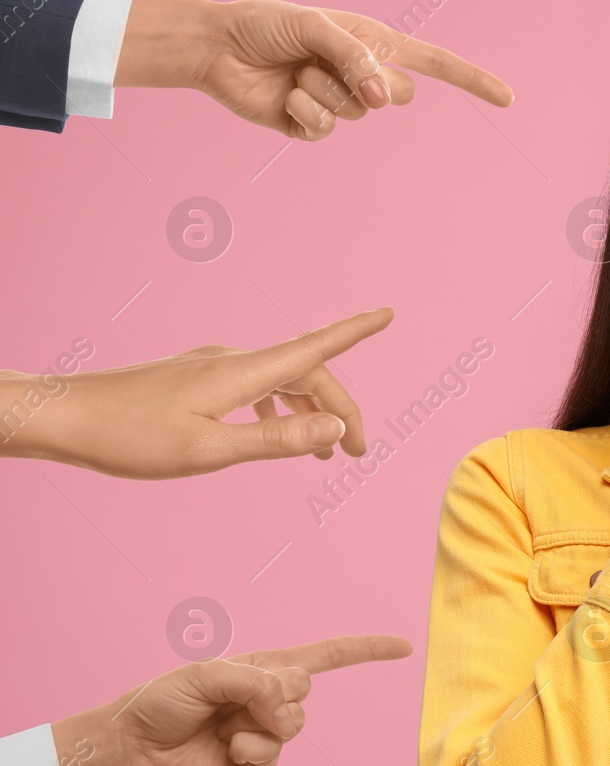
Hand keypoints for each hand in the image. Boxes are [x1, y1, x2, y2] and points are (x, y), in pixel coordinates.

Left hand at [0, 307, 392, 478]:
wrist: (64, 416)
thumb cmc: (130, 437)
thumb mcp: (209, 449)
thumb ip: (277, 438)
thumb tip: (335, 427)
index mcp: (242, 373)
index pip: (315, 349)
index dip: (355, 331)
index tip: (388, 313)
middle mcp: (233, 360)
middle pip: (307, 372)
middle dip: (340, 407)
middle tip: (357, 452)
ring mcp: (213, 366)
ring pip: (282, 379)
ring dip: (311, 409)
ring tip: (325, 453)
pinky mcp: (197, 377)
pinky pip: (256, 384)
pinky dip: (279, 406)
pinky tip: (272, 432)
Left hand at [53, 635, 411, 765]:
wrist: (132, 751)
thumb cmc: (161, 703)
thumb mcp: (208, 673)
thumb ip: (256, 680)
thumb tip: (287, 706)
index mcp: (262, 668)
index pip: (326, 655)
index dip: (366, 650)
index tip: (404, 647)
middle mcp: (267, 698)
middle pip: (305, 689)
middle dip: (276, 693)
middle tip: (235, 702)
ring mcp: (263, 733)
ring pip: (296, 723)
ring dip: (262, 724)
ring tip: (225, 729)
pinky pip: (274, 754)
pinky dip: (251, 750)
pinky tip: (225, 750)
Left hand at [115, 0, 513, 139]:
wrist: (218, 47)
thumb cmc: (267, 24)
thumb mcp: (315, 27)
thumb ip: (354, 57)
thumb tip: (383, 97)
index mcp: (374, 43)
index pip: (435, 64)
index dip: (472, 81)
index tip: (507, 99)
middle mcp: (363, 74)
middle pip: (399, 96)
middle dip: (369, 83)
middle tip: (331, 65)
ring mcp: (340, 102)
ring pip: (357, 112)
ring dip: (324, 90)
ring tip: (296, 72)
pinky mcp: (313, 126)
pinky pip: (326, 128)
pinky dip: (304, 110)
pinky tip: (285, 95)